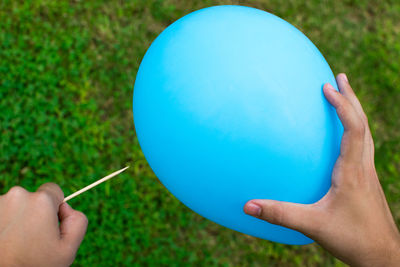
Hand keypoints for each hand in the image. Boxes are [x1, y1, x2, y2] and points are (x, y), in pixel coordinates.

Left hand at [0, 183, 87, 266]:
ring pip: (16, 205)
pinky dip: (4, 223)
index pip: (54, 190)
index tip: (48, 225)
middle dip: (35, 214)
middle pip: (33, 198)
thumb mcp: (68, 249)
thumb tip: (66, 207)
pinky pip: (3, 212)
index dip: (55, 208)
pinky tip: (5, 240)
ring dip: (18, 218)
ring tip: (15, 242)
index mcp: (41, 201)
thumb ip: (78, 221)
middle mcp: (18, 196)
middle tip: (32, 238)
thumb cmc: (33, 265)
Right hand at [244, 74, 399, 265]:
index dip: (342, 105)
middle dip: (350, 98)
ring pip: (365, 133)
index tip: (327, 87)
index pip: (353, 128)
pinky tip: (342, 136)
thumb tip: (248, 205)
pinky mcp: (366, 180)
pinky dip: (353, 130)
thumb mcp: (312, 226)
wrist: (383, 255)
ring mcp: (368, 173)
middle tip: (338, 77)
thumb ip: (279, 214)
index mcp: (352, 171)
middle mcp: (364, 167)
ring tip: (343, 95)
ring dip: (354, 111)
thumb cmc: (353, 239)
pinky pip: (362, 146)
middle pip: (363, 123)